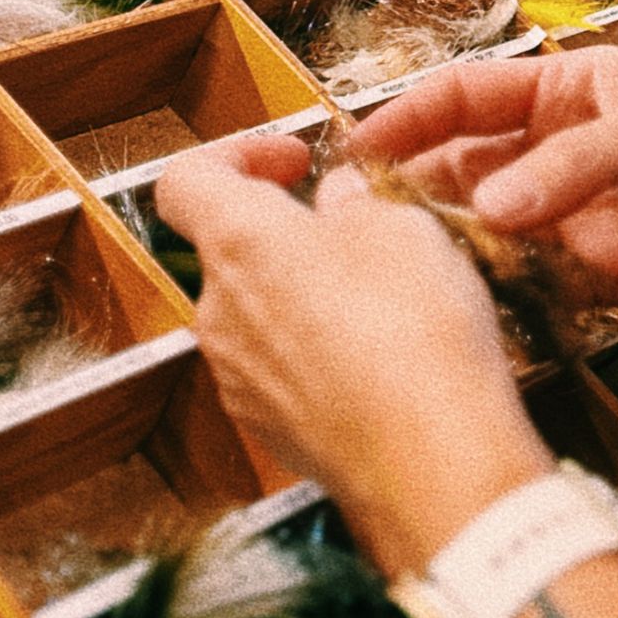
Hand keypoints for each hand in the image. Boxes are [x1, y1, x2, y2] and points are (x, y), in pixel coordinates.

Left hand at [156, 137, 552, 578]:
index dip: (235, 157)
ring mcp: (240, 379)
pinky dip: (324, 364)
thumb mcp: (406, 230)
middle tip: (358, 239)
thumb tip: (343, 202)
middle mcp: (221, 311)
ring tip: (386, 310)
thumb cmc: (416, 340)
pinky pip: (286, 379)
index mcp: (241, 240)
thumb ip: (358, 205)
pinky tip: (383, 369)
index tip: (288, 161)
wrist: (430, 460)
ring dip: (310, 304)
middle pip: (234, 255)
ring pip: (262, 320)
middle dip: (292, 241)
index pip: (186, 179)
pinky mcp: (270, 431)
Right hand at [348, 47, 617, 310]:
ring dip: (454, 250)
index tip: (355, 152)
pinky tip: (467, 306)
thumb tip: (490, 210)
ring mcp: (582, 215)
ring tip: (404, 273)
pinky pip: (537, 284)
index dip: (408, 120)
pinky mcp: (605, 276)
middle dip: (418, 195)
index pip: (467, 97)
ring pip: (494, 232)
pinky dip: (505, 294)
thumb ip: (575, 166)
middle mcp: (564, 151)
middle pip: (467, 169)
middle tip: (363, 230)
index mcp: (570, 89)